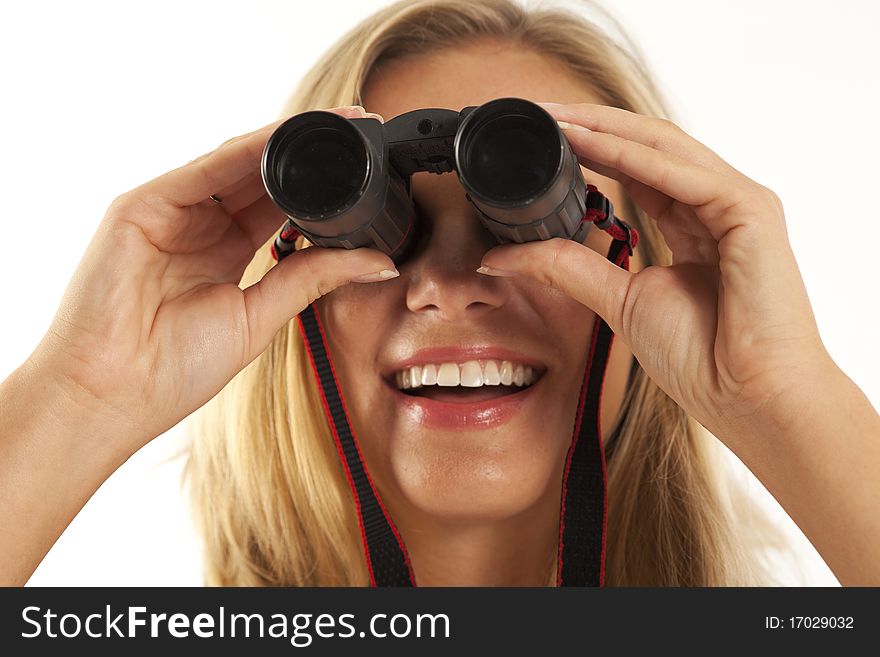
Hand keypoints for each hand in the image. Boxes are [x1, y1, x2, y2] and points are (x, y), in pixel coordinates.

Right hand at [29, 105, 395, 453]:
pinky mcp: (141, 206)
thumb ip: (312, 279)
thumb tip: (379, 261)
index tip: (371, 166)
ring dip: (285, 142)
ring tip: (337, 123)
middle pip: (262, 176)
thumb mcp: (260, 317)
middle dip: (312, 152)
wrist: (112, 395)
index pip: (282, 203)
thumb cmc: (175, 368)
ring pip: (236, 163)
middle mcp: (200, 224)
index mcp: (228, 250)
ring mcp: (170, 211)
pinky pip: (203, 170)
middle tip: (362, 128)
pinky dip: (245, 152)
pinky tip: (283, 139)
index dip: (325, 184)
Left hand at [479, 102, 831, 447]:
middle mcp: (716, 205)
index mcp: (693, 224)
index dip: (589, 148)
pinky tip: (588, 144)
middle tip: (540, 113)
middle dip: (591, 126)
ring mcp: (737, 203)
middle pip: (648, 147)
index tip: (542, 137)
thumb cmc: (703, 357)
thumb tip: (499, 259)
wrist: (748, 397)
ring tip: (555, 117)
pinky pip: (681, 174)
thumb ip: (567, 269)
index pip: (636, 170)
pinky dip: (631, 157)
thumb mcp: (619, 301)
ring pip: (662, 147)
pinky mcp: (750, 211)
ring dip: (604, 129)